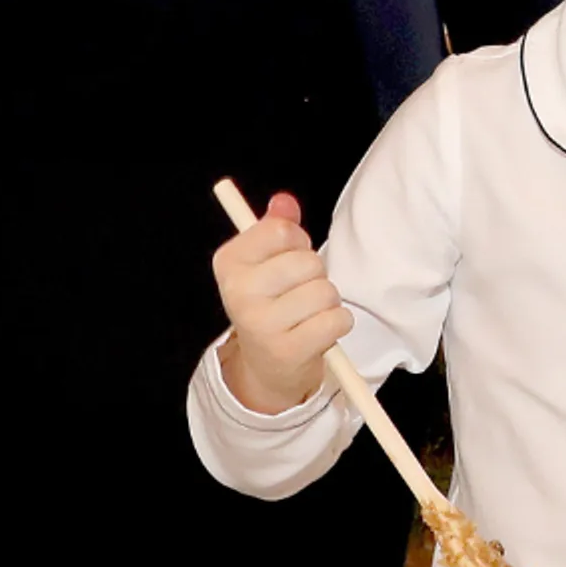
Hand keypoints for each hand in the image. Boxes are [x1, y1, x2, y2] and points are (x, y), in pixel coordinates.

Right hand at [212, 190, 350, 414]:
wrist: (268, 365)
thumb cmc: (273, 303)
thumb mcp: (267, 262)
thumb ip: (277, 227)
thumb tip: (284, 201)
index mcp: (229, 263)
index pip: (280, 229)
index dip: (297, 241)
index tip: (287, 258)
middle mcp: (238, 293)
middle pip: (308, 262)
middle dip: (315, 274)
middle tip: (299, 292)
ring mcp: (260, 324)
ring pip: (325, 291)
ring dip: (328, 301)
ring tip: (307, 314)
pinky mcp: (287, 351)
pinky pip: (337, 320)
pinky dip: (337, 324)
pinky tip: (317, 332)